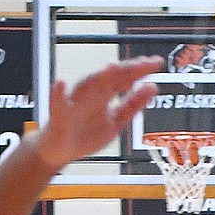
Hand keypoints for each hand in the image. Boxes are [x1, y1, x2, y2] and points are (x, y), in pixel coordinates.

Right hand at [32, 60, 162, 173]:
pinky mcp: (58, 117)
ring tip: (112, 68)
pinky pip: (57, 105)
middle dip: (125, 71)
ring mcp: (74, 104)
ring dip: (97, 78)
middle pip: (108, 79)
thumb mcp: (116, 121)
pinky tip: (61, 84)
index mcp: (103, 95)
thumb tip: (152, 86)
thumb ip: (133, 105)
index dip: (139, 71)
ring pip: (86, 87)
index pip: (123, 79)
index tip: (156, 63)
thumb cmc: (86, 133)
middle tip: (142, 64)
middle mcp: (90, 95)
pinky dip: (58, 94)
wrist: (59, 151)